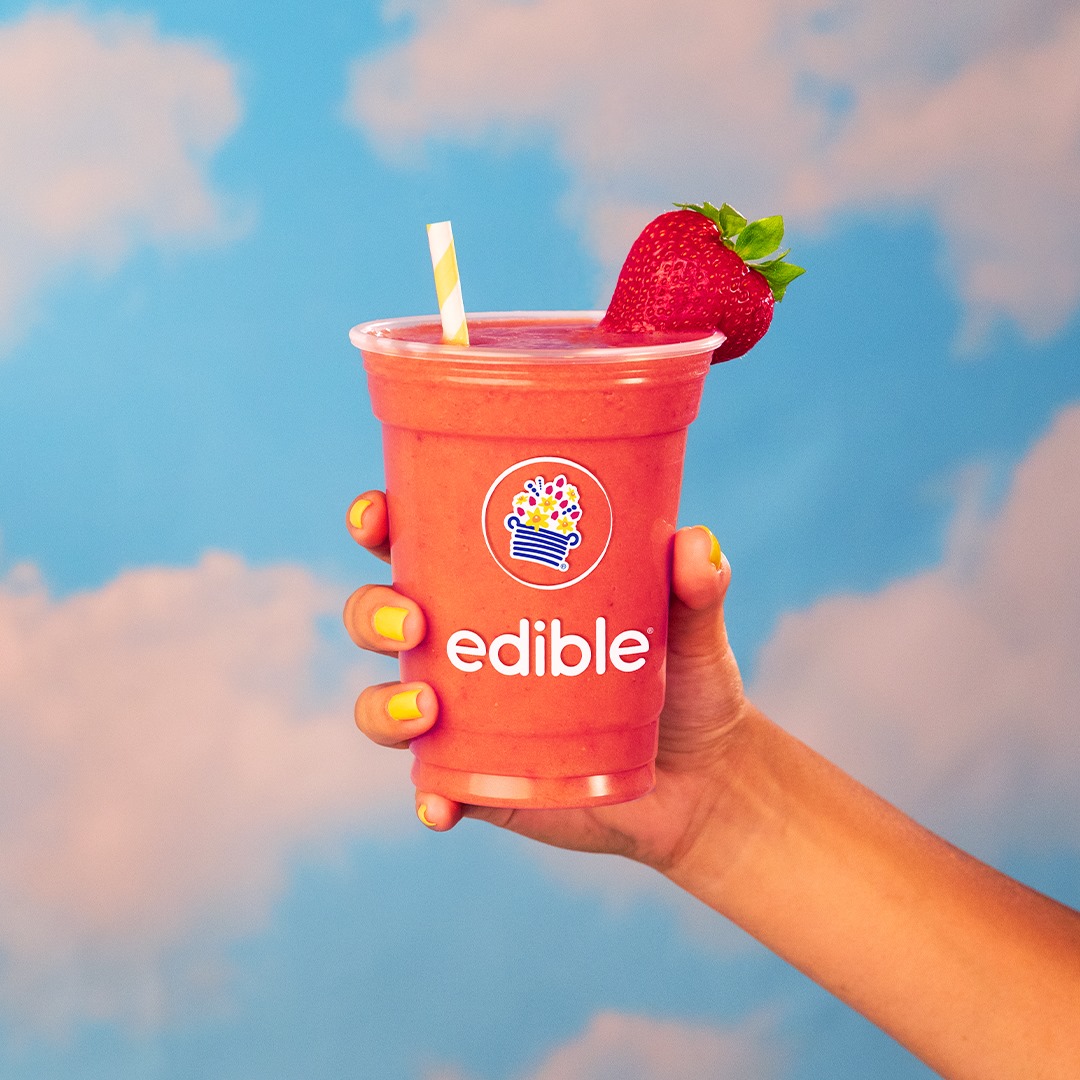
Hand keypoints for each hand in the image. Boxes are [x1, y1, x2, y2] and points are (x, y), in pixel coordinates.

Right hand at [342, 490, 750, 872]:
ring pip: (385, 702)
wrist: (704, 780)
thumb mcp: (692, 628)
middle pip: (380, 617)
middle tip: (414, 623)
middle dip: (373, 612)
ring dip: (382, 705)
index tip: (377, 516)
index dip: (381, 525)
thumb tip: (697, 544)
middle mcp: (467, 646)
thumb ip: (696, 587)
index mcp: (497, 589)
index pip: (421, 543)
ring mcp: (467, 716)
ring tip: (427, 709)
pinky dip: (428, 797)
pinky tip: (441, 807)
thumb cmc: (685, 680)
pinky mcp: (481, 779)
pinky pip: (433, 787)